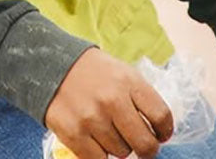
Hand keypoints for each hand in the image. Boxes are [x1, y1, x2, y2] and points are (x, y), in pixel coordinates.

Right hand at [44, 48, 173, 158]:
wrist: (51, 64)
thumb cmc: (94, 73)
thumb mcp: (122, 73)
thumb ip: (140, 98)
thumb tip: (158, 131)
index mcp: (128, 81)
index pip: (161, 116)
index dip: (165, 131)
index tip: (161, 134)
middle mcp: (112, 100)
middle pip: (145, 143)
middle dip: (147, 149)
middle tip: (141, 145)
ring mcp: (92, 119)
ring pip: (122, 153)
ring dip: (119, 147)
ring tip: (108, 129)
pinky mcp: (74, 134)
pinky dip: (101, 154)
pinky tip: (96, 139)